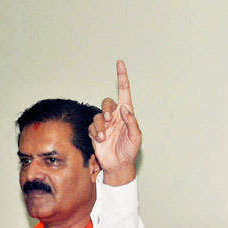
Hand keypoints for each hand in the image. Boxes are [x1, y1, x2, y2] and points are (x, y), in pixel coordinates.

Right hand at [89, 60, 141, 185]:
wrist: (118, 164)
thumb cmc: (130, 150)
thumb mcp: (135, 137)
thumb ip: (131, 122)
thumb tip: (124, 108)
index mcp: (127, 114)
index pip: (124, 92)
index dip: (122, 78)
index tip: (120, 63)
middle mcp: (115, 116)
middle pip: (107, 102)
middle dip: (106, 109)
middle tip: (109, 119)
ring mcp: (105, 124)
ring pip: (98, 115)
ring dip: (100, 126)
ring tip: (103, 137)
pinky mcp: (95, 132)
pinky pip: (91, 126)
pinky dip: (94, 132)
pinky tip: (100, 140)